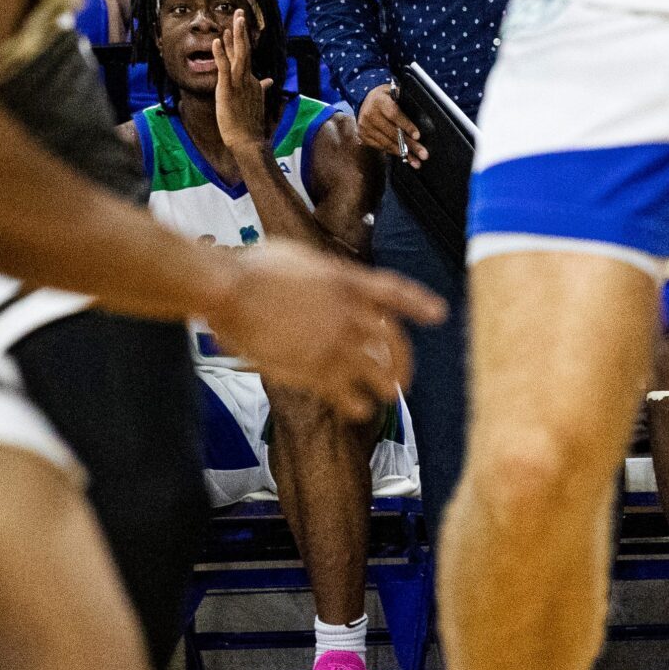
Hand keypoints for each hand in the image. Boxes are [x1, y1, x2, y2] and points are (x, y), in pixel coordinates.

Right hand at [203, 244, 445, 419]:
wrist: (229, 289)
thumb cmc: (255, 267)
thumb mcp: (302, 258)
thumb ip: (324, 274)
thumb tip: (327, 279)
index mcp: (349, 281)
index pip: (395, 294)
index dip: (420, 304)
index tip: (439, 314)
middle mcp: (349, 313)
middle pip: (392, 341)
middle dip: (403, 361)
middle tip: (405, 376)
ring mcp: (333, 342)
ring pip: (374, 370)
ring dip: (387, 385)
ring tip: (391, 396)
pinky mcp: (312, 366)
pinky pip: (343, 390)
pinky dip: (355, 402)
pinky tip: (361, 410)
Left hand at [210, 11, 272, 159]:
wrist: (248, 141)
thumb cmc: (250, 126)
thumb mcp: (256, 104)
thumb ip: (261, 89)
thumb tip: (268, 81)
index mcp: (252, 82)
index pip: (247, 57)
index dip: (242, 41)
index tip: (239, 27)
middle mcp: (248, 79)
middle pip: (246, 49)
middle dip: (242, 30)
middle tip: (241, 12)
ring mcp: (239, 83)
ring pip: (239, 54)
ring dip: (236, 35)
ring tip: (234, 18)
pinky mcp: (228, 89)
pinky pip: (224, 67)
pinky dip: (220, 53)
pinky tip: (216, 40)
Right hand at [355, 83, 424, 164]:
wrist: (364, 99)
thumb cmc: (387, 96)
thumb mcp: (396, 92)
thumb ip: (406, 102)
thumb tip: (423, 116)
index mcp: (379, 101)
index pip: (394, 115)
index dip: (406, 126)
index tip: (418, 136)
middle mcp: (369, 114)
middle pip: (392, 133)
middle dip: (410, 145)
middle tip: (423, 154)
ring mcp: (364, 127)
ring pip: (386, 143)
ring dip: (403, 153)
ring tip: (416, 161)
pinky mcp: (363, 136)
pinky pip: (380, 147)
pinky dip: (393, 152)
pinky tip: (405, 157)